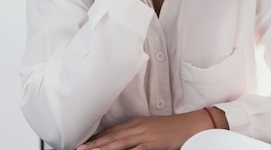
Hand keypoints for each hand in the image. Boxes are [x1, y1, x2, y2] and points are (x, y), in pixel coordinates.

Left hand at [76, 110, 213, 149]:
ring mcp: (144, 134)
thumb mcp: (151, 129)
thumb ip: (136, 134)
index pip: (111, 130)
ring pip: (118, 143)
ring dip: (102, 148)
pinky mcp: (152, 143)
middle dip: (93, 144)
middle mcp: (137, 127)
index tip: (84, 142)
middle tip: (79, 148)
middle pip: (111, 136)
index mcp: (136, 123)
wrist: (191, 125)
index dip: (97, 137)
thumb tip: (124, 142)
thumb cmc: (172, 129)